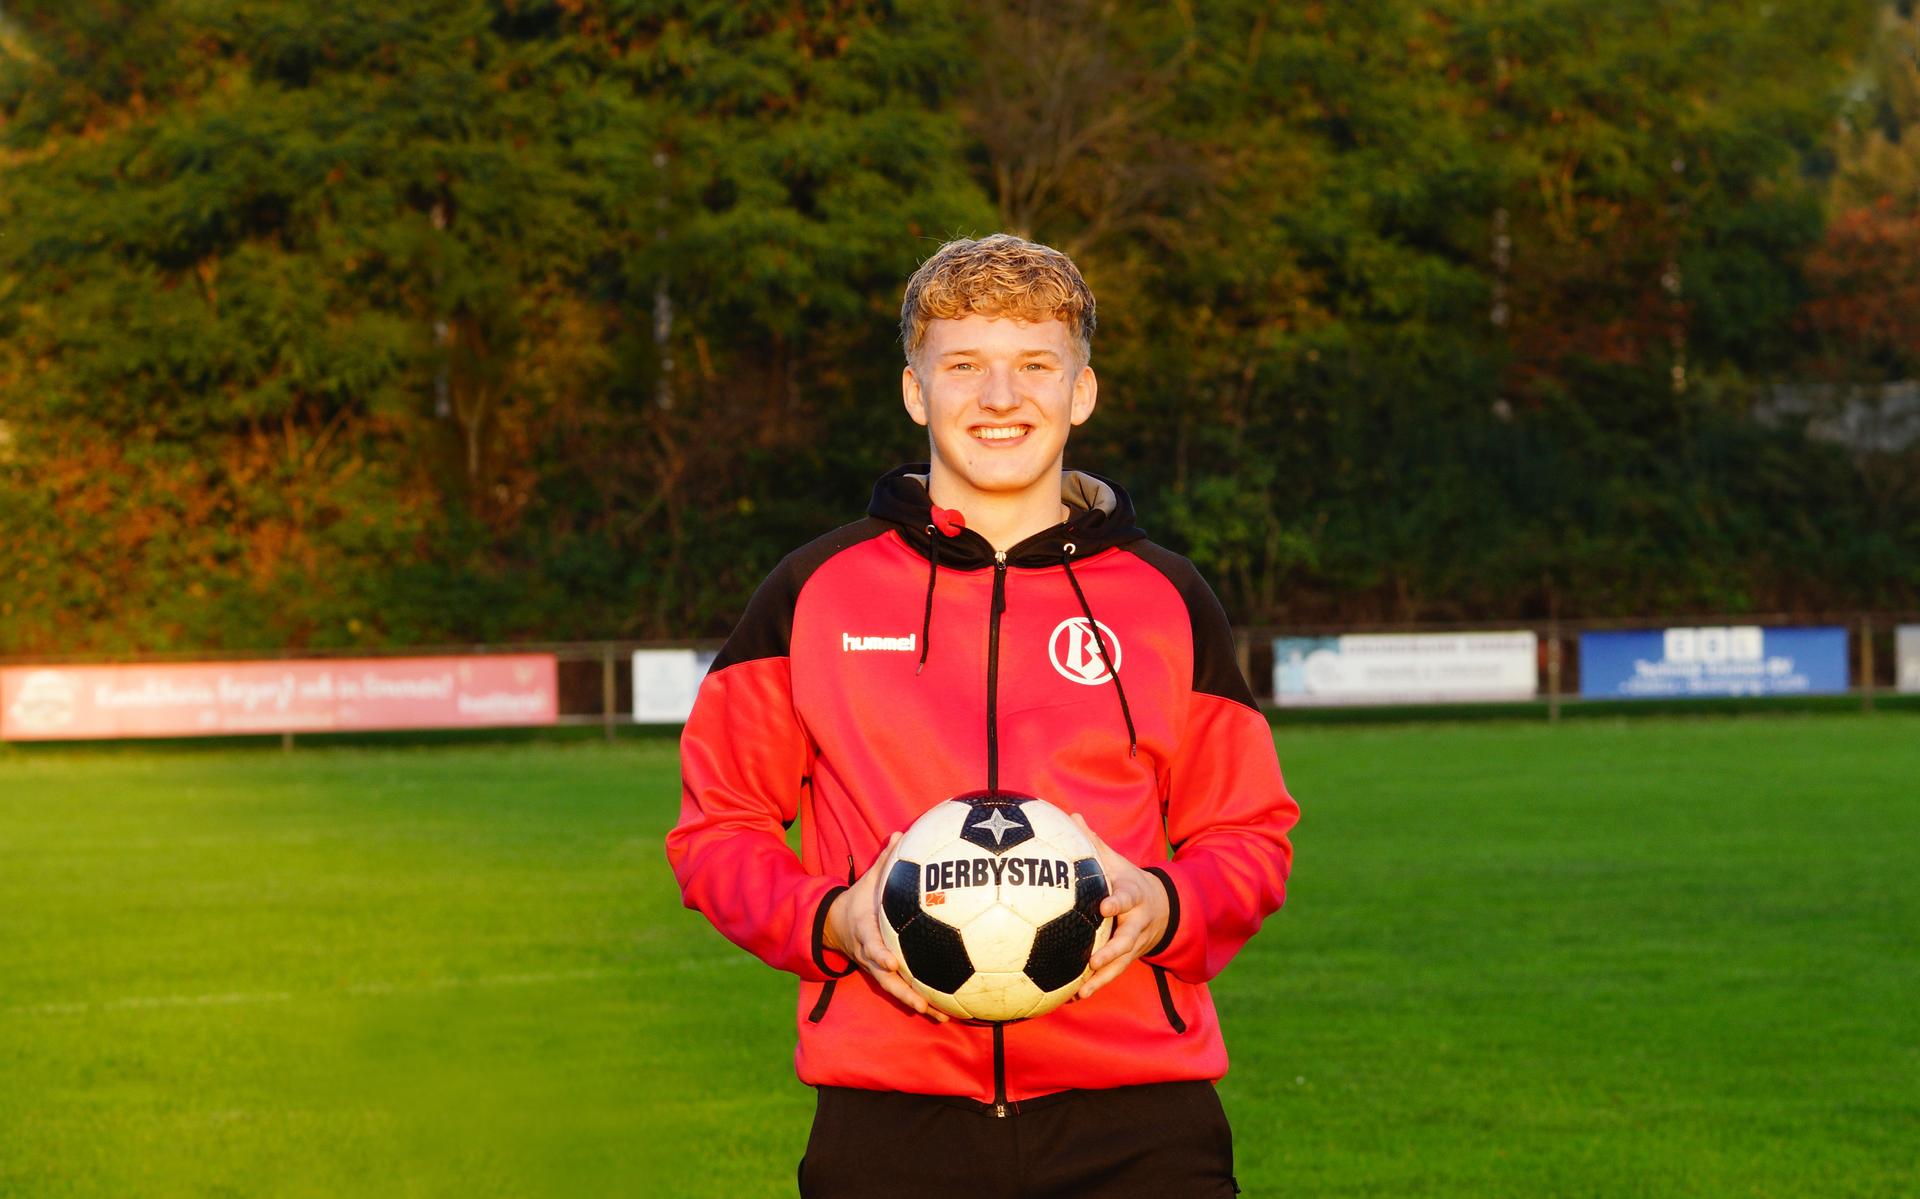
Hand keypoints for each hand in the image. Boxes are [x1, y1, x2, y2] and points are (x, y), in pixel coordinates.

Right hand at [822, 832, 947, 1021]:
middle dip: (902, 992)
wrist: (836, 925)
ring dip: (915, 1003)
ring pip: (895, 990)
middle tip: (921, 1003)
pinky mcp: (884, 975)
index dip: (879, 954)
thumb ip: (886, 860)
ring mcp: (876, 968)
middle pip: (884, 978)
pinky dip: (921, 1001)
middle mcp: (869, 955)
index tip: (890, 962)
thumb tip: (901, 833)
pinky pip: (903, 990)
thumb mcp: (868, 880)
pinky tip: (945, 1011)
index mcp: (864, 932)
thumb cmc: (859, 900)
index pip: (870, 945)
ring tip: (939, 1015)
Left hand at [1071, 813, 1169, 1001]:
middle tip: (1094, 960)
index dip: (1117, 902)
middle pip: (1127, 938)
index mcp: (1133, 895)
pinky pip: (1113, 975)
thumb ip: (1094, 842)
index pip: (1126, 897)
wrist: (1162, 907)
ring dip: (1103, 978)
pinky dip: (1097, 985)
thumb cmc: (1127, 880)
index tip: (1104, 906)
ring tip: (1083, 990)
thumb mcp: (1117, 861)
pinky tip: (1074, 997)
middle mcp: (1137, 922)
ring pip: (1122, 963)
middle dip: (1113, 950)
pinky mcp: (1129, 958)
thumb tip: (1071, 815)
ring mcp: (1135, 943)